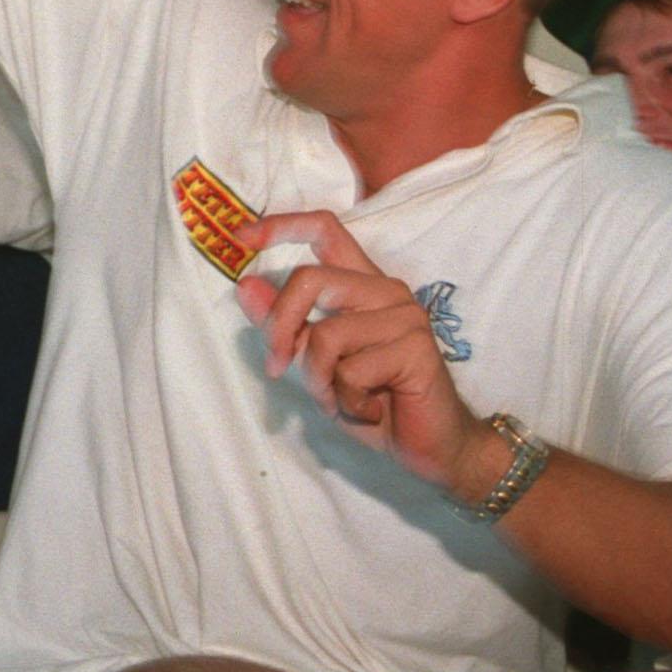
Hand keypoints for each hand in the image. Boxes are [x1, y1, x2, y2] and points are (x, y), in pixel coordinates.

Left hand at [234, 211, 495, 493]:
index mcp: (362, 284)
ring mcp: (404, 315)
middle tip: (276, 367)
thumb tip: (245, 286)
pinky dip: (347, 401)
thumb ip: (284, 324)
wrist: (430, 445)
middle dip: (279, 327)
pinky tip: (371, 409)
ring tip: (344, 399)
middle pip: (310, 278)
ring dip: (319, 381)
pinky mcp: (415, 347)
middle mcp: (385, 290)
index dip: (282, 225)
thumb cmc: (372, 400)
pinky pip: (350, 372)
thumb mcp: (315, 363)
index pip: (326, 229)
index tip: (240, 237)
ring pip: (325, 335)